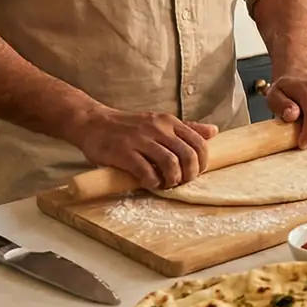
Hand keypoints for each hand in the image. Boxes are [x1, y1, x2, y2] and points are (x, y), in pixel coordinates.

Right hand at [70, 107, 216, 188]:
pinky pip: (145, 170)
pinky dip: (152, 181)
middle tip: (182, 181)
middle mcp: (157, 128)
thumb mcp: (159, 122)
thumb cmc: (128, 126)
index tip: (196, 172)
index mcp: (169, 122)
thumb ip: (185, 128)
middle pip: (188, 154)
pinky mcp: (123, 151)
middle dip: (190, 174)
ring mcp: (140, 139)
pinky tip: (150, 183)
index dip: (203, 162)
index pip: (198, 142)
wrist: (93, 123)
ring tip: (167, 184)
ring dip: (173, 179)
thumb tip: (214, 131)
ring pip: (170, 162)